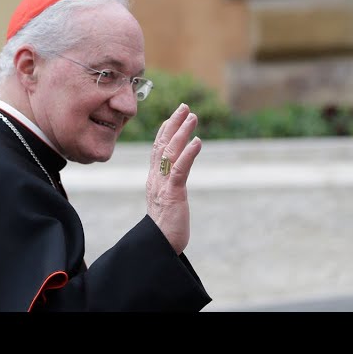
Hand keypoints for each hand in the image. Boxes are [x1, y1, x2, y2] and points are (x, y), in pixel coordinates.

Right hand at [146, 103, 201, 254]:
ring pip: (171, 152)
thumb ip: (167, 188)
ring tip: (192, 116)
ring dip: (182, 132)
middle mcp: (156, 179)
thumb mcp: (165, 202)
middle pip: (162, 145)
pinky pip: (180, 170)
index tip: (173, 116)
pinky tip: (197, 142)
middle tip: (185, 107)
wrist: (159, 246)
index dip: (164, 131)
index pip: (157, 150)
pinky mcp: (172, 194)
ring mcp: (163, 185)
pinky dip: (188, 154)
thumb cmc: (165, 228)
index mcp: (154, 180)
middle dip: (174, 124)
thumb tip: (173, 180)